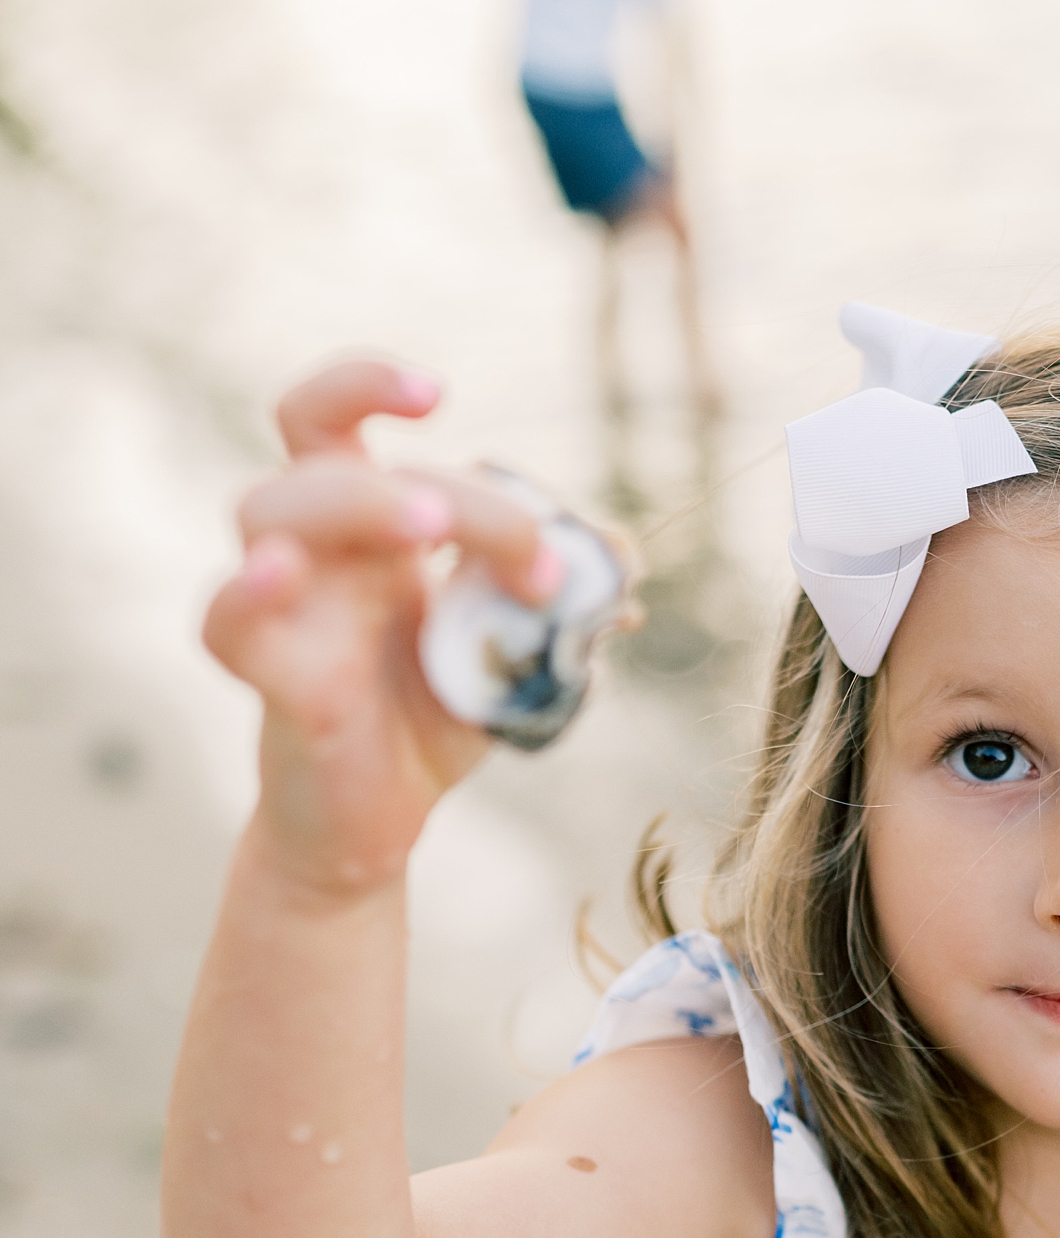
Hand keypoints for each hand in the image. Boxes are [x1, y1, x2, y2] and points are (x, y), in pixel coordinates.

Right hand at [202, 359, 557, 892]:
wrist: (381, 821)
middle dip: (437, 485)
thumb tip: (622, 558)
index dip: (370, 383)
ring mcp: (286, 611)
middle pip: (322, 458)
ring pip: (262, 512)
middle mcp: (314, 552)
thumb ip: (557, 601)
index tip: (438, 393)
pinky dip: (246, 595)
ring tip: (425, 528)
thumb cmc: (429, 718)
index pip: (335, 420)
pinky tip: (278, 575)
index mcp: (363, 527)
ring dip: (350, 503)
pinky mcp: (273, 682)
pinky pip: (226, 624)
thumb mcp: (508, 652)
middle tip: (526, 555)